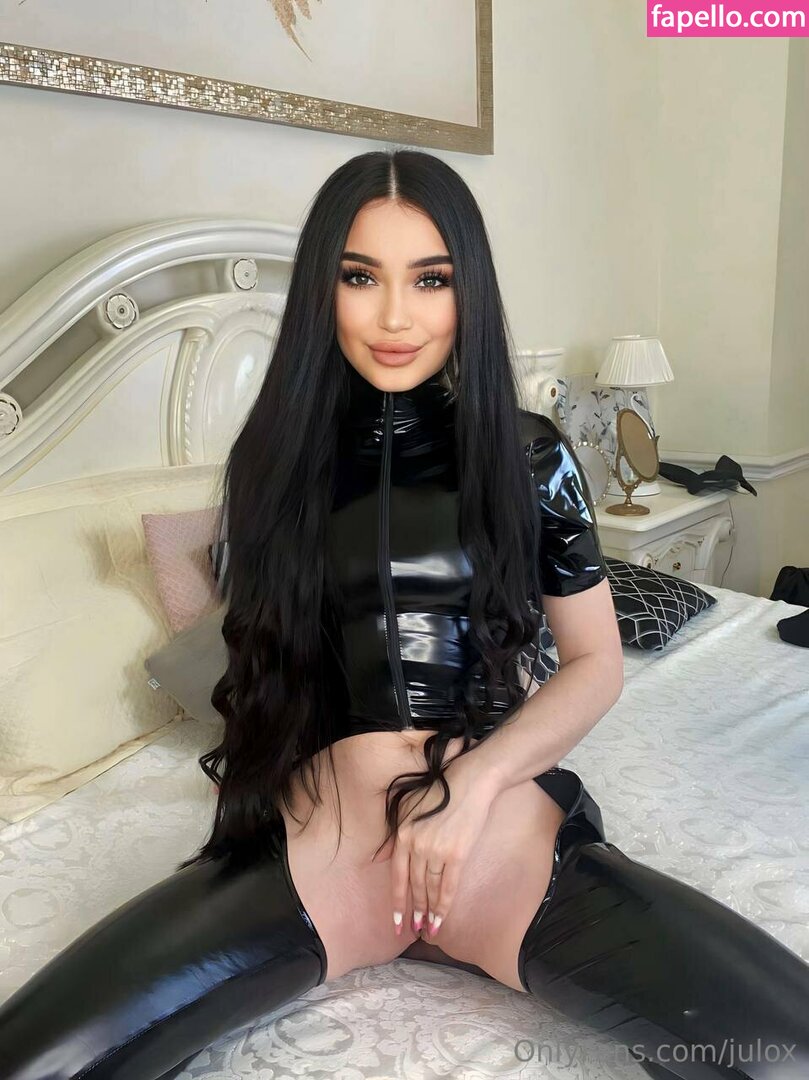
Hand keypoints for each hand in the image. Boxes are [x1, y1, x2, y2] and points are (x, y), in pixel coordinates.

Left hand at [387, 753, 499, 938]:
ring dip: (428, 912)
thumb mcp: (407, 806)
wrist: (470, 780)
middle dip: (413, 912)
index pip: (397, 876)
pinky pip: (448, 886)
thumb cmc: (439, 790)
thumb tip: (377, 858)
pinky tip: (441, 918)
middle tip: (412, 931)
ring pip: (430, 889)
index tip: (395, 922)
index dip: (397, 903)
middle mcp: (416, 844)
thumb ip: (393, 833)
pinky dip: (444, 904)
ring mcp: (436, 850)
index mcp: (402, 834)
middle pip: (414, 886)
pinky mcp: (457, 854)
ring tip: (427, 929)